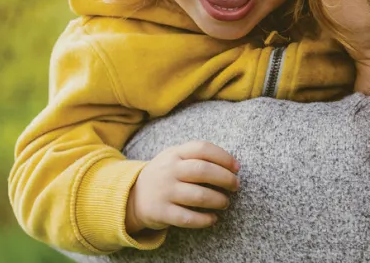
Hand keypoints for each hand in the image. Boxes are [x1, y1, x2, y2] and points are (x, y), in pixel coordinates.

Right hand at [125, 140, 239, 235]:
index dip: (224, 157)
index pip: (203, 148)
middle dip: (225, 179)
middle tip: (235, 186)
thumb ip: (198, 156)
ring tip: (225, 202)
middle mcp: (169, 170)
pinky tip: (213, 219)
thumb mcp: (176, 157)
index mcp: (175, 153)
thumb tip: (232, 165)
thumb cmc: (166, 174)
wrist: (132, 195)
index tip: (237, 167)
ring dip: (218, 200)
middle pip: (203, 171)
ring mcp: (164, 191)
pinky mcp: (161, 212)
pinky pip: (187, 218)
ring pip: (198, 196)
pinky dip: (204, 220)